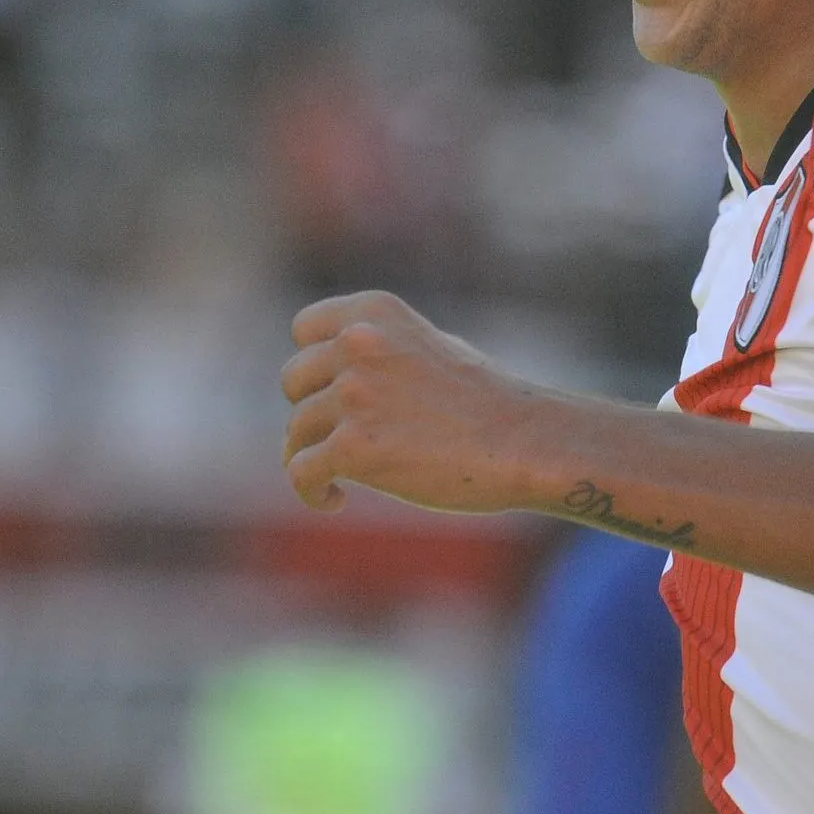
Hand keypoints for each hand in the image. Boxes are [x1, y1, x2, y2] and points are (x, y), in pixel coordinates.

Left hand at [280, 290, 555, 514]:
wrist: (521, 442)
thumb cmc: (484, 401)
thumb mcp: (428, 346)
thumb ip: (379, 348)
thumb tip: (334, 374)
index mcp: (373, 313)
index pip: (304, 329)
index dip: (312, 363)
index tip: (327, 390)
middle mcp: (357, 344)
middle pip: (293, 380)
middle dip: (312, 409)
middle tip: (341, 436)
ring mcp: (353, 394)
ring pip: (296, 430)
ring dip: (312, 455)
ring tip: (340, 477)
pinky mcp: (354, 447)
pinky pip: (301, 471)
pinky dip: (312, 490)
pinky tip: (335, 500)